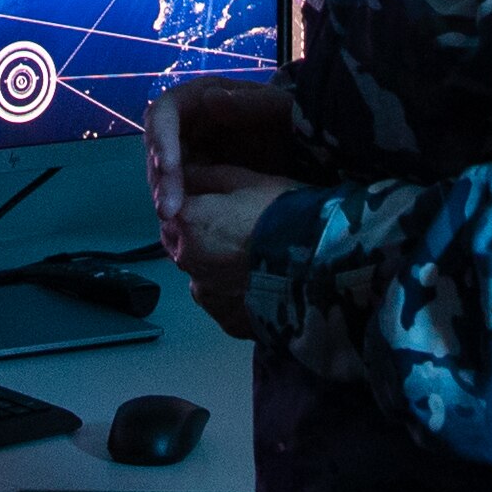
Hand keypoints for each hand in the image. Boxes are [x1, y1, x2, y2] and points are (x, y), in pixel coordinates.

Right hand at [151, 78, 302, 254]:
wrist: (307, 150)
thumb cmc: (293, 120)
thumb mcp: (281, 109)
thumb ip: (251, 103)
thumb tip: (209, 98)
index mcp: (201, 96)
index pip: (164, 112)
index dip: (161, 138)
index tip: (168, 166)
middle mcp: (188, 122)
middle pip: (157, 147)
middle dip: (161, 177)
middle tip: (168, 209)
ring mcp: (190, 149)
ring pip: (162, 172)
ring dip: (165, 195)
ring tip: (172, 219)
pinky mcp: (195, 175)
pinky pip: (178, 189)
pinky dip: (179, 205)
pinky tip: (183, 223)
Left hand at [169, 173, 296, 338]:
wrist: (320, 257)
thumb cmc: (284, 212)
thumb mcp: (246, 179)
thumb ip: (207, 176)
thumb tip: (186, 173)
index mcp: (186, 221)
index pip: (171, 208)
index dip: (193, 203)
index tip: (214, 202)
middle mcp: (186, 260)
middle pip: (180, 243)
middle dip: (197, 234)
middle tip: (235, 228)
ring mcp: (206, 293)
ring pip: (199, 274)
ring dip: (214, 266)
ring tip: (252, 259)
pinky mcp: (225, 318)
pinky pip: (221, 302)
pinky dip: (233, 294)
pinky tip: (258, 282)